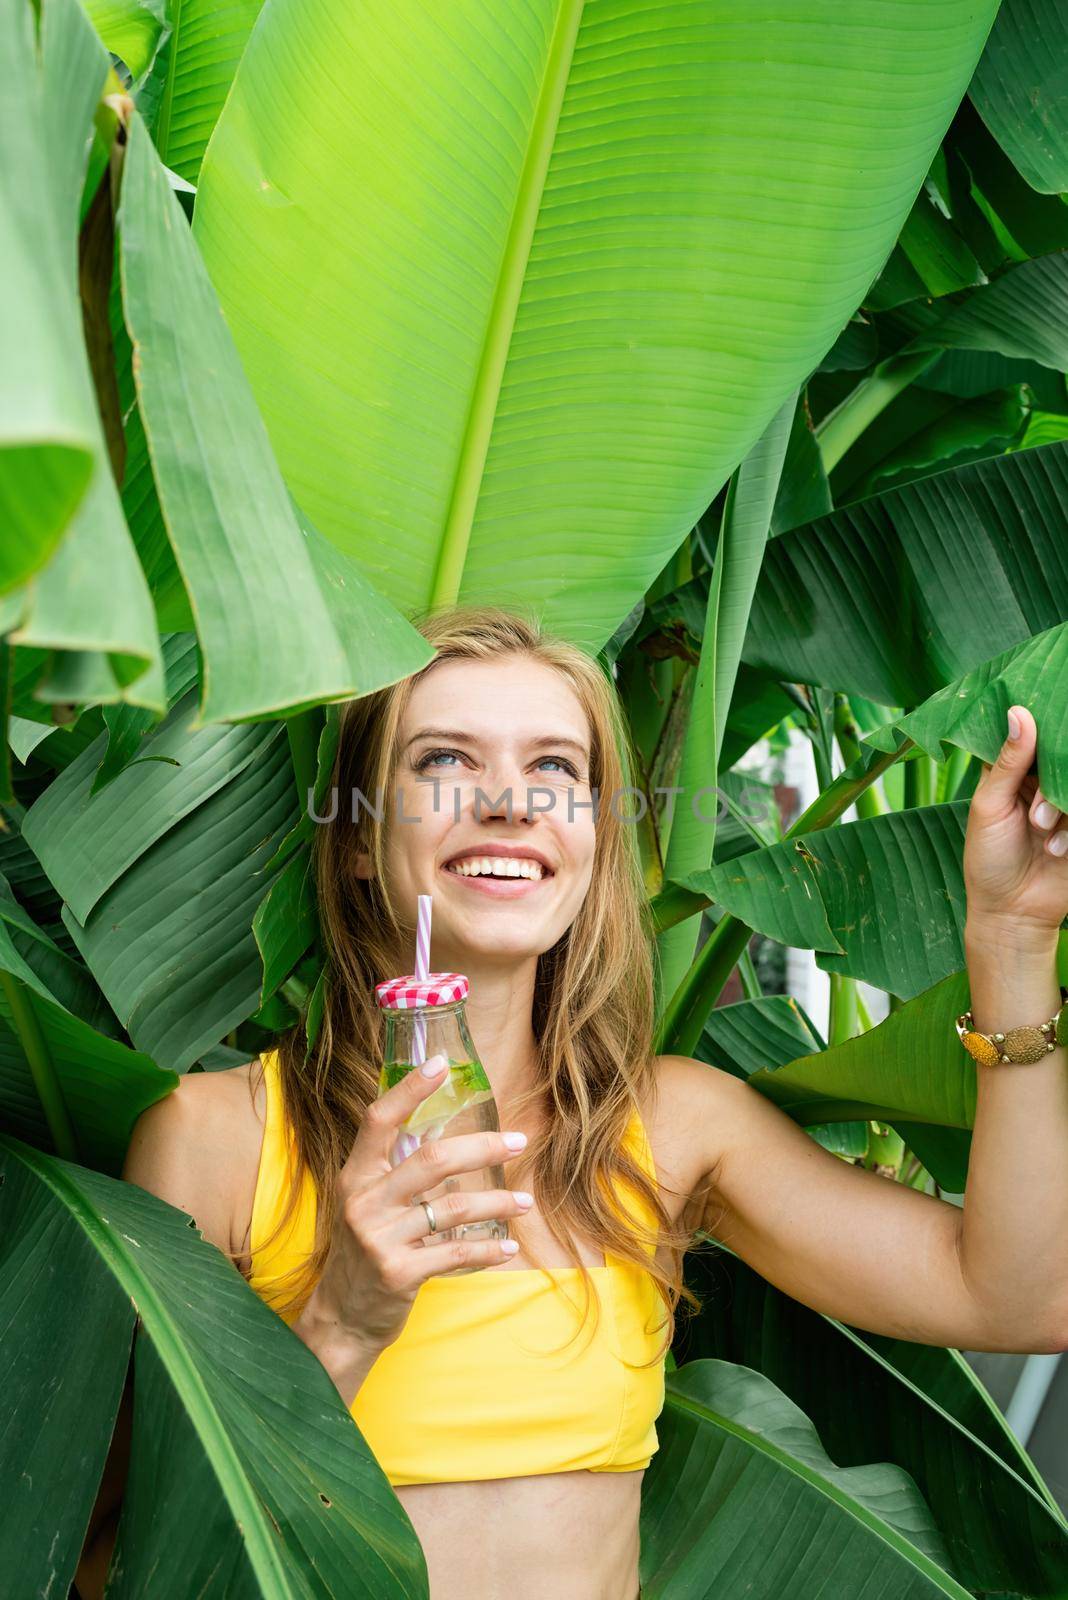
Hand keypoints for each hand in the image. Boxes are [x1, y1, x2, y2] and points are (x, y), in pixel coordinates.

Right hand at [298, 1054, 533, 1358]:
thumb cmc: (362, 1250)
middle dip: (483, 1147)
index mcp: (355, 1175)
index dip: (409, 1089)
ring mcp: (379, 1237)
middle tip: (519, 1141)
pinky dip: (488, 1248)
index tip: (442, 1064)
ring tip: (525, 1202)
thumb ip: (394, 1170)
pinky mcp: (398, 1272)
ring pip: (453, 1207)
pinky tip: (509, 1247)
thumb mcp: (365, 1203)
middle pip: (433, 1158)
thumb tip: (442, 1129)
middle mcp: (363, 1201)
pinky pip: (455, 1252)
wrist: (341, 1318)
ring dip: (498, 1202)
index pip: (378, 1120)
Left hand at [963, 705, 1067, 944]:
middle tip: (1034, 814)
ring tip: (1039, 830)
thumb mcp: (989, 806)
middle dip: (1049, 783)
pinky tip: (1056, 850)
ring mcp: (1064, 806)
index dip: (1038, 731)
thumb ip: (1007, 762)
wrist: (1010, 912)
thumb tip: (1019, 712)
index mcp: (1012, 772)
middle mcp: (1042, 783)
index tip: (1042, 738)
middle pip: (1060, 757)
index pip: (1031, 735)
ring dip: (1059, 807)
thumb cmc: (988, 858)